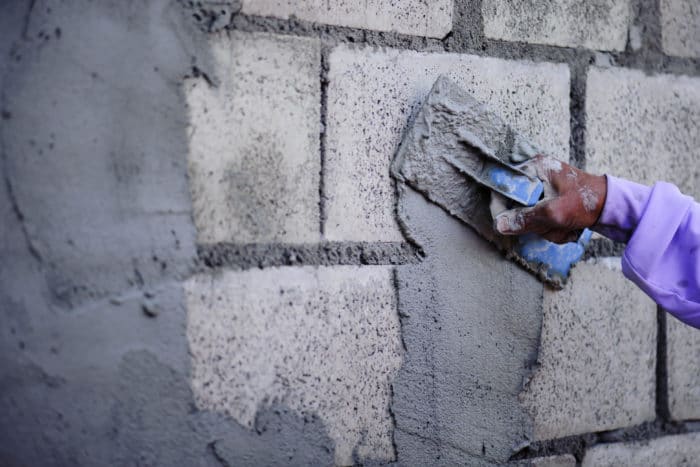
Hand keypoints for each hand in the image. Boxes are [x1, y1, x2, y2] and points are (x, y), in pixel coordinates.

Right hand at [492, 155, 606, 243]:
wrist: (613, 209)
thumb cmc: (588, 202)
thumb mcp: (554, 213)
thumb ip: (526, 219)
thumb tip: (500, 225)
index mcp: (536, 167)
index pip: (506, 185)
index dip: (503, 205)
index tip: (507, 221)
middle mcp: (536, 174)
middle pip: (517, 204)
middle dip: (534, 222)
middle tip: (552, 225)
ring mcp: (543, 188)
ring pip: (529, 215)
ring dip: (546, 228)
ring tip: (564, 228)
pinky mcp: (550, 200)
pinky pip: (540, 219)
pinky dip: (552, 228)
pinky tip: (566, 228)